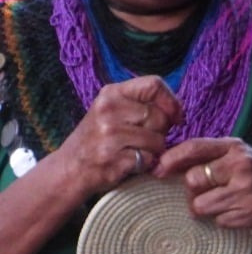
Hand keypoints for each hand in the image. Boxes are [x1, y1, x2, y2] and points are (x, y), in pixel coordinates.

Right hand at [48, 76, 180, 198]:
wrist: (70, 169)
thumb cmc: (99, 139)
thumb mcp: (113, 111)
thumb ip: (142, 105)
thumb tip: (178, 111)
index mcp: (111, 93)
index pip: (154, 84)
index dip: (171, 101)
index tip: (175, 116)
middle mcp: (108, 110)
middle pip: (160, 117)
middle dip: (160, 132)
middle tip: (142, 139)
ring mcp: (109, 134)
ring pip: (158, 140)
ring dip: (154, 150)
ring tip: (134, 150)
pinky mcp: (113, 158)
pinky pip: (150, 159)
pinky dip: (146, 164)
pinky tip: (129, 162)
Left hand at [156, 137, 251, 231]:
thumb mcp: (236, 155)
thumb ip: (206, 156)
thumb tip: (162, 164)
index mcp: (235, 147)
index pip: (194, 147)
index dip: (171, 159)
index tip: (158, 170)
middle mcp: (242, 165)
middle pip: (193, 180)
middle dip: (194, 190)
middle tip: (207, 192)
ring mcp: (248, 190)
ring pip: (201, 205)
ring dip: (206, 209)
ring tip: (222, 204)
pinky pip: (218, 221)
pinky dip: (223, 220)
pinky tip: (237, 211)